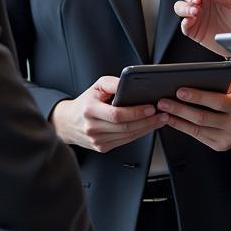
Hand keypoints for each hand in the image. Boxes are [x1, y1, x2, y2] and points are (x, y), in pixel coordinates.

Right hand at [50, 76, 167, 152]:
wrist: (68, 122)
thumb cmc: (86, 102)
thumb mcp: (96, 86)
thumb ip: (112, 83)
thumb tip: (128, 82)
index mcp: (90, 111)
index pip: (117, 115)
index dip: (136, 112)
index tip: (151, 107)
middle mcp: (92, 128)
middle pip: (125, 127)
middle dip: (148, 121)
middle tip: (163, 114)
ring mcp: (97, 141)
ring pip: (128, 136)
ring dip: (147, 128)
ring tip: (161, 119)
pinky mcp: (102, 148)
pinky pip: (125, 141)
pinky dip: (139, 134)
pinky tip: (148, 126)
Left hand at [157, 77, 230, 151]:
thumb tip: (213, 80)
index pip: (218, 102)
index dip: (198, 97)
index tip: (181, 91)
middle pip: (203, 117)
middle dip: (180, 109)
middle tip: (164, 101)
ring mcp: (227, 139)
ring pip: (197, 128)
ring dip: (177, 119)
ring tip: (163, 110)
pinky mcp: (219, 146)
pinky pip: (197, 135)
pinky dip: (182, 127)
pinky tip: (172, 119)